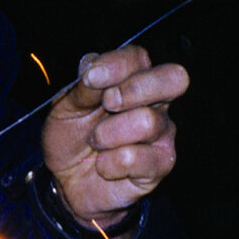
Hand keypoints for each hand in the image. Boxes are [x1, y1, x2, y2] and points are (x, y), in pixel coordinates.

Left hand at [41, 44, 186, 233]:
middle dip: (134, 90)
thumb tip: (94, 71)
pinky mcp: (161, 163)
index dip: (117, 65)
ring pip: (148, 121)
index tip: (91, 79)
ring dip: (109, 134)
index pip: (138, 58)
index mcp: (131, 79)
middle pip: (173, 79)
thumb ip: (82, 89)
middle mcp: (154, 101)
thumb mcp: (65, 108)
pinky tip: (103, 165)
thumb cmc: (71, 137)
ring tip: (96, 143)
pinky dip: (109, 163)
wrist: (66, 180)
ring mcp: (162, 132)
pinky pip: (136, 158)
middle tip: (107, 105)